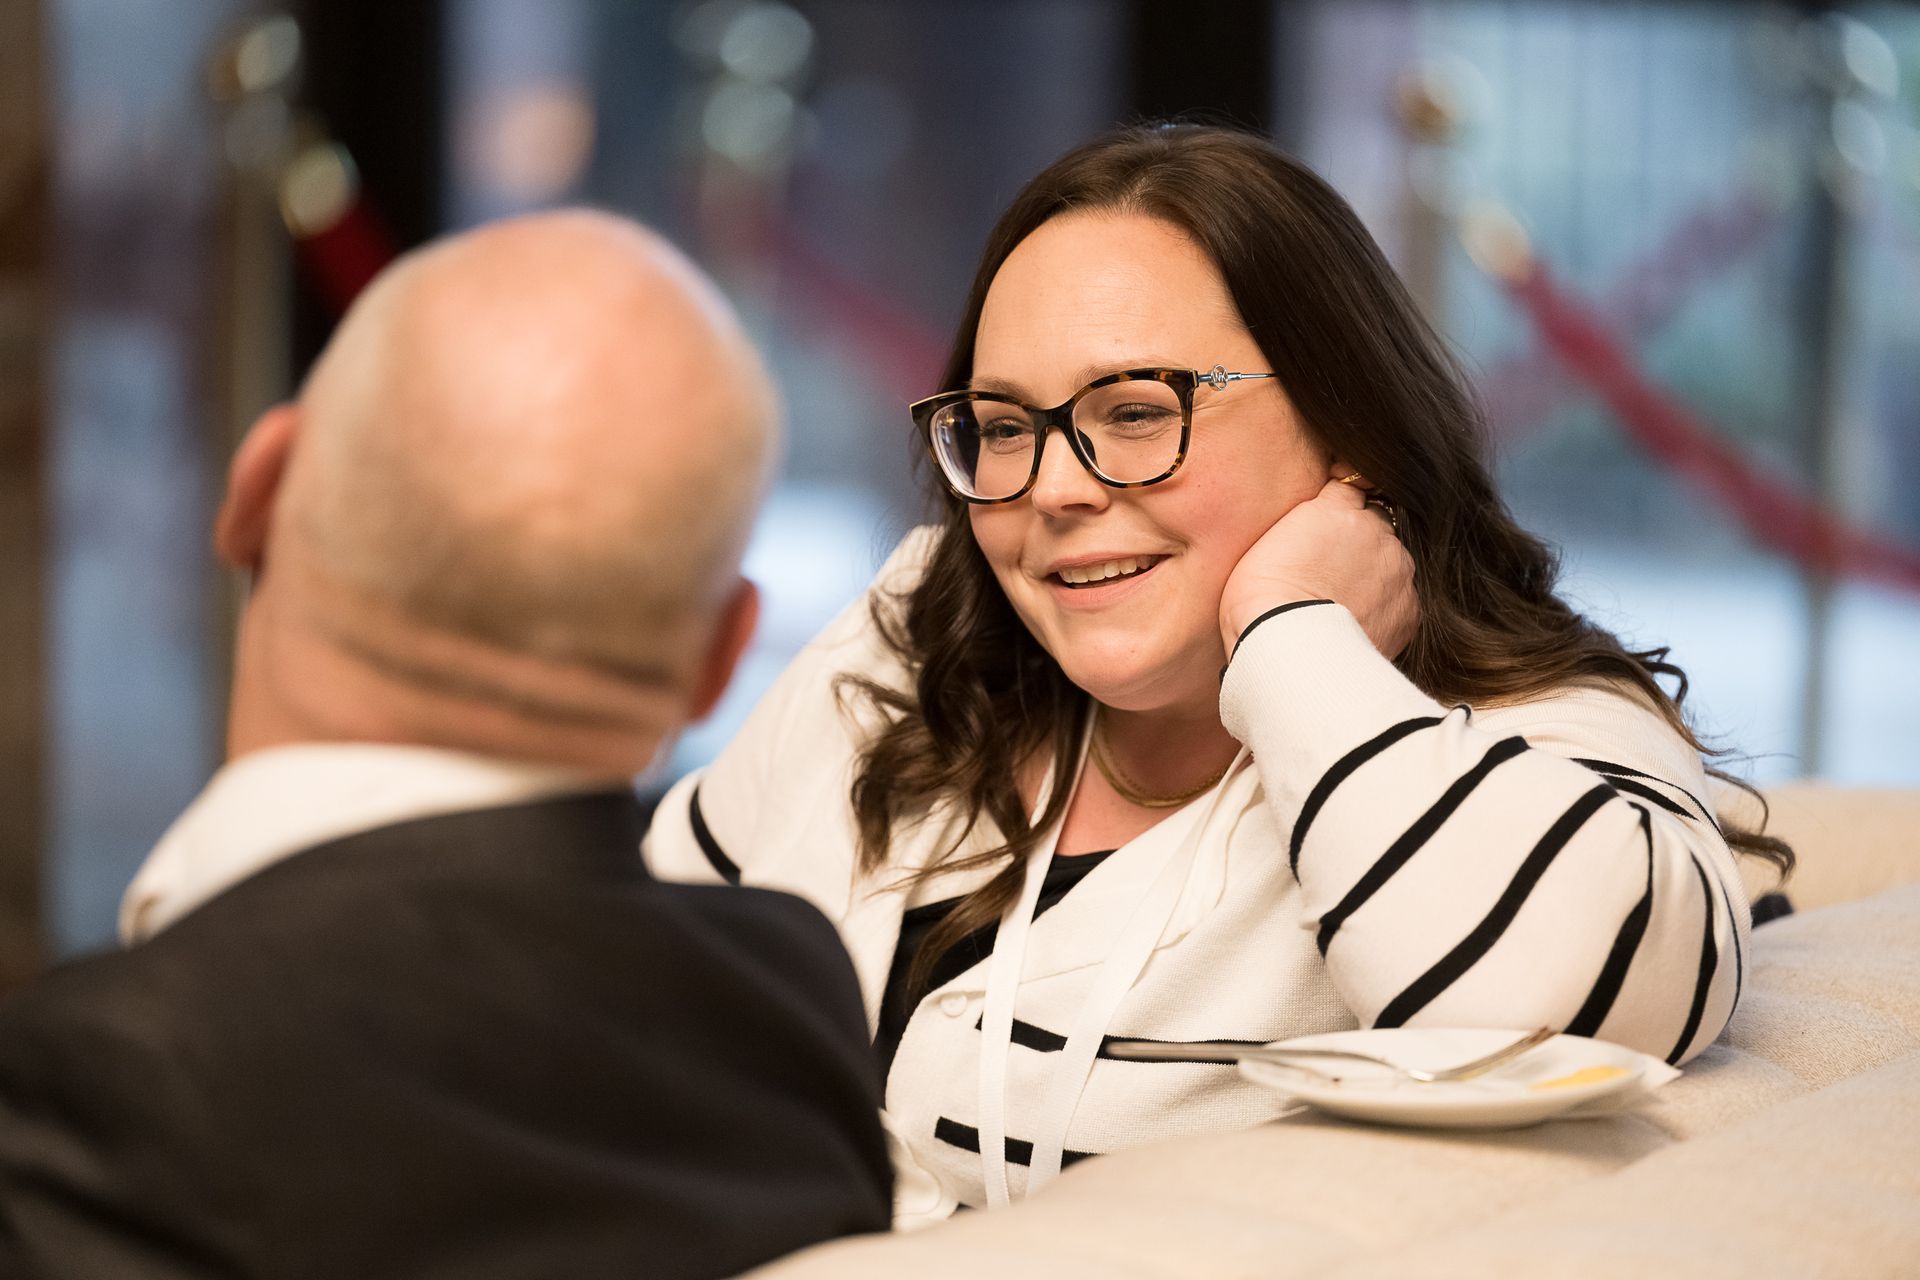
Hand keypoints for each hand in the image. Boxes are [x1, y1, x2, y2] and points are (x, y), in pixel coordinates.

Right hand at [1218, 477, 1418, 658]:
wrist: (1288, 648)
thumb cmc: (1260, 598)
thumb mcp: (1268, 541)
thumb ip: (1304, 524)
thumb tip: (1318, 525)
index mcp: (1339, 509)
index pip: (1349, 489)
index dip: (1336, 510)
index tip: (1325, 529)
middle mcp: (1377, 532)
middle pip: (1375, 525)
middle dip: (1358, 542)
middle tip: (1329, 572)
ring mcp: (1398, 571)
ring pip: (1391, 562)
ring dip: (1375, 575)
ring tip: (1342, 602)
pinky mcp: (1409, 609)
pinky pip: (1401, 600)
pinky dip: (1384, 608)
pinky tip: (1356, 622)